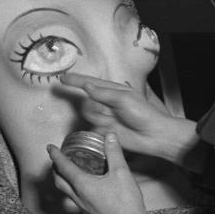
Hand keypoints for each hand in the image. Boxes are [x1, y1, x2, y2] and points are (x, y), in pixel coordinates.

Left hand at [48, 133, 155, 213]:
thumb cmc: (126, 202)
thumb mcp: (122, 172)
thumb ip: (114, 153)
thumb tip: (110, 136)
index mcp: (83, 185)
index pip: (64, 167)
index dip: (56, 156)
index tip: (50, 147)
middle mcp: (79, 197)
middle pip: (59, 181)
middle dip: (55, 169)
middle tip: (56, 158)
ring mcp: (83, 208)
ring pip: (66, 192)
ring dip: (62, 179)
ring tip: (68, 170)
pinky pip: (75, 199)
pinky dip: (72, 188)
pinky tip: (84, 186)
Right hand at [57, 71, 178, 157]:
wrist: (152, 136)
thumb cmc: (143, 113)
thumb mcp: (124, 99)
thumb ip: (103, 93)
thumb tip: (87, 86)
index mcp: (113, 90)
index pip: (90, 82)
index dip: (75, 80)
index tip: (62, 78)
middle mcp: (106, 102)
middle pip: (86, 100)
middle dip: (92, 106)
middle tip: (106, 112)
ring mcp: (104, 116)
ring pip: (88, 114)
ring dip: (98, 117)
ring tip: (114, 122)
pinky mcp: (103, 130)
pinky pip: (92, 126)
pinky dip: (98, 127)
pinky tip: (111, 129)